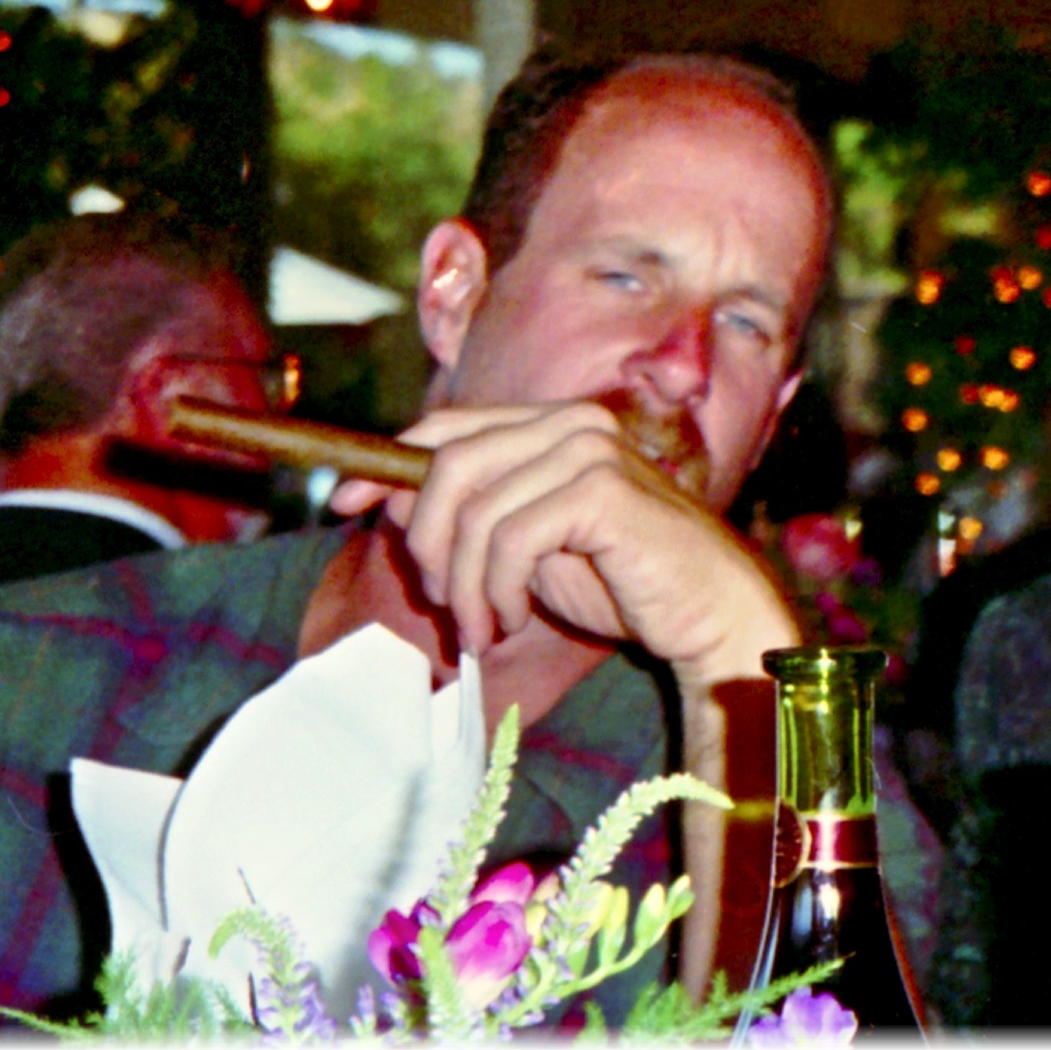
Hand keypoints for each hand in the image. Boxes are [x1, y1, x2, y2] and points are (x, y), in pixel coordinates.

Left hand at [328, 401, 795, 687]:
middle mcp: (570, 423)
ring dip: (466, 585)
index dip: (386, 463)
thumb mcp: (529, 548)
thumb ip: (474, 517)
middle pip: (447, 464)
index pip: (446, 426)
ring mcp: (589, 449)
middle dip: (428, 543)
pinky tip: (515, 619)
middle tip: (448, 606)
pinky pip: (509, 538)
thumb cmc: (625, 582)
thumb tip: (389, 498)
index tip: (341, 505)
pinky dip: (498, 589)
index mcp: (552, 424)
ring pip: (473, 509)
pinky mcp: (602, 489)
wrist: (710, 613)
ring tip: (486, 626)